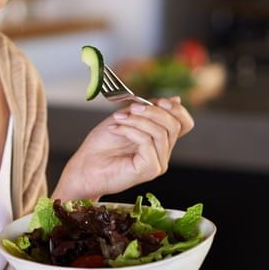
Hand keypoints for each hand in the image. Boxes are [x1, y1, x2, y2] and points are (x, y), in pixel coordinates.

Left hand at [53, 97, 193, 201]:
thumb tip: (175, 99)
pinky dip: (130, 131)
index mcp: (160, 140)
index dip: (176, 109)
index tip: (159, 101)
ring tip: (118, 119)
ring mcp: (158, 163)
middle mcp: (163, 153)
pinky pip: (147, 142)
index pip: (184, 124)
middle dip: (152, 111)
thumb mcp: (126, 118)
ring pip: (160, 132)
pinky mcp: (149, 170)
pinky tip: (116, 129)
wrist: (84, 167)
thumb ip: (148, 109)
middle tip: (131, 108)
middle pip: (174, 125)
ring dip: (137, 120)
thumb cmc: (101, 145)